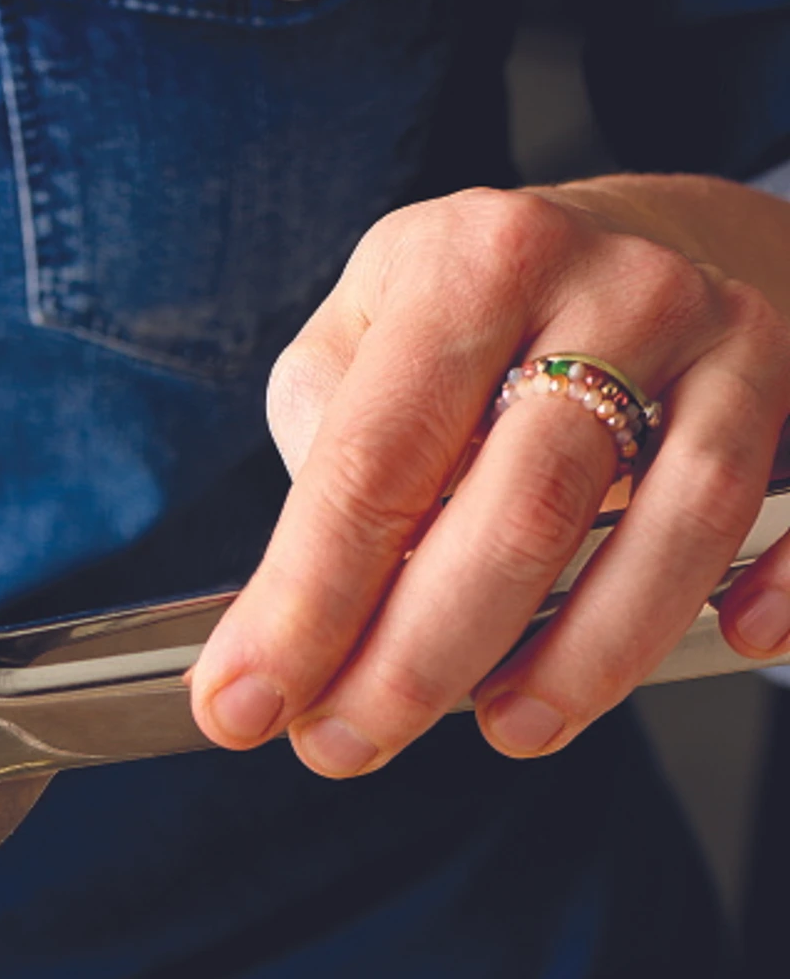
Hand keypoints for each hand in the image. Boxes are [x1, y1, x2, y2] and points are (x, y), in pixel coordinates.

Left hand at [189, 175, 789, 775]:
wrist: (663, 232)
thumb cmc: (489, 319)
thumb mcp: (372, 334)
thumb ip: (327, 452)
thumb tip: (298, 616)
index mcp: (475, 260)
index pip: (375, 463)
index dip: (303, 603)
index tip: (242, 706)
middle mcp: (610, 285)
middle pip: (516, 506)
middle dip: (418, 658)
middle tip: (347, 746)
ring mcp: (723, 335)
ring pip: (672, 519)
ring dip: (585, 655)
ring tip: (506, 731)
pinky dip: (777, 584)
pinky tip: (733, 639)